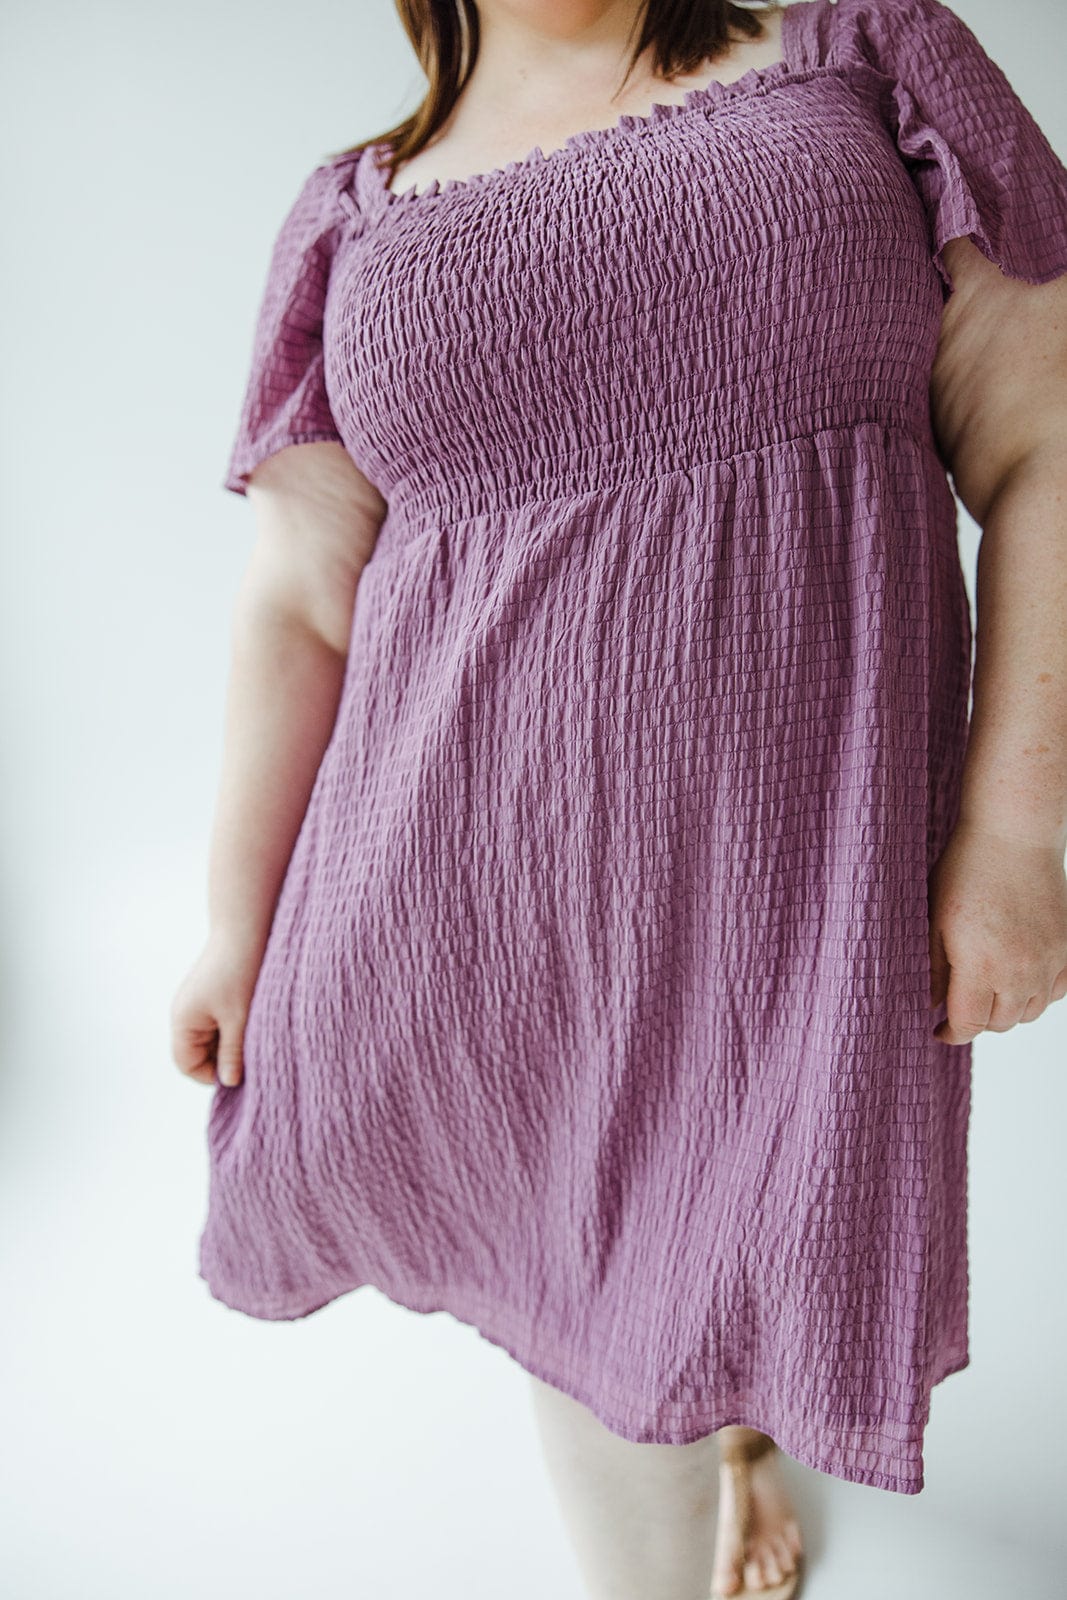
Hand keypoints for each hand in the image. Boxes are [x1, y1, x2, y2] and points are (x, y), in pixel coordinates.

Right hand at [169, 928, 265, 1087]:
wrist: (247, 928)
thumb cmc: (240, 972)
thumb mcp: (239, 1019)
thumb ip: (232, 1053)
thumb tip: (229, 1081)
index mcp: (183, 1021)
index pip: (188, 1065)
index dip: (213, 1075)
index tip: (242, 1072)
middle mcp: (185, 1013)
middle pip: (199, 1053)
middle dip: (225, 1058)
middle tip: (253, 1055)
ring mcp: (198, 1003)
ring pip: (213, 1038)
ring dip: (233, 1041)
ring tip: (255, 1034)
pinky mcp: (212, 994)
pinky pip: (221, 1022)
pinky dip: (236, 1026)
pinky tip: (254, 1019)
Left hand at [927, 820, 1066, 1043]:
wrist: (1013, 837)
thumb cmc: (967, 871)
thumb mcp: (935, 920)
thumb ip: (934, 969)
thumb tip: (932, 1005)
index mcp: (981, 966)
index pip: (969, 1024)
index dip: (951, 1033)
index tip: (940, 1030)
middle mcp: (1020, 971)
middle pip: (1000, 1023)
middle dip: (976, 1020)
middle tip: (960, 1005)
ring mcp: (1048, 961)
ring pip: (1029, 1012)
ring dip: (1007, 1010)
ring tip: (988, 992)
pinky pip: (1056, 991)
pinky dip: (1038, 994)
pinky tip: (1020, 979)